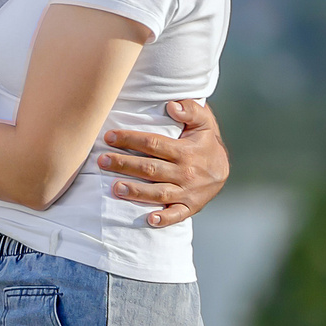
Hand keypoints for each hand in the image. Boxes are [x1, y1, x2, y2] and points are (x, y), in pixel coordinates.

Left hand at [102, 98, 228, 228]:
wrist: (223, 169)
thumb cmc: (206, 142)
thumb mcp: (203, 122)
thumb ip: (190, 110)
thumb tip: (171, 105)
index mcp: (185, 151)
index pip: (153, 144)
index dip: (130, 139)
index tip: (109, 137)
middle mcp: (185, 172)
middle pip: (150, 169)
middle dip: (124, 165)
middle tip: (102, 161)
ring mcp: (187, 192)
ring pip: (158, 193)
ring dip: (136, 192)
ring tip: (115, 188)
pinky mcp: (190, 207)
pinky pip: (177, 215)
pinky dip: (164, 219)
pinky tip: (149, 219)